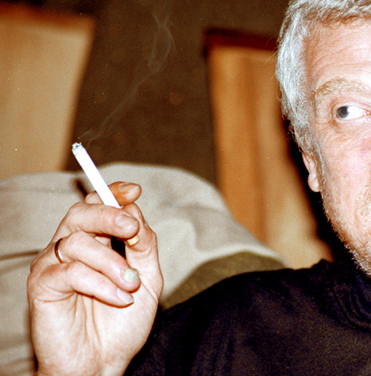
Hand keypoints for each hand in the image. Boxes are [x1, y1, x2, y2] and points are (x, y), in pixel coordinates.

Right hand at [27, 182, 163, 375]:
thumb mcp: (148, 278)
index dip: (114, 194)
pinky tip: (119, 299)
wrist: (104, 363)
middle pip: (81, 213)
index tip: (134, 191)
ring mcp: (54, 265)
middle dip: (109, 215)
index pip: (98, 206)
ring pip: (78, 241)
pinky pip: (71, 271)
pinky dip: (100, 283)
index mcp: (96, 242)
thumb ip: (144, 246)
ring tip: (130, 285)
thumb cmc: (123, 322)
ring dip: (112, 261)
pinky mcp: (43, 286)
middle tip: (131, 228)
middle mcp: (71, 248)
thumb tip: (136, 213)